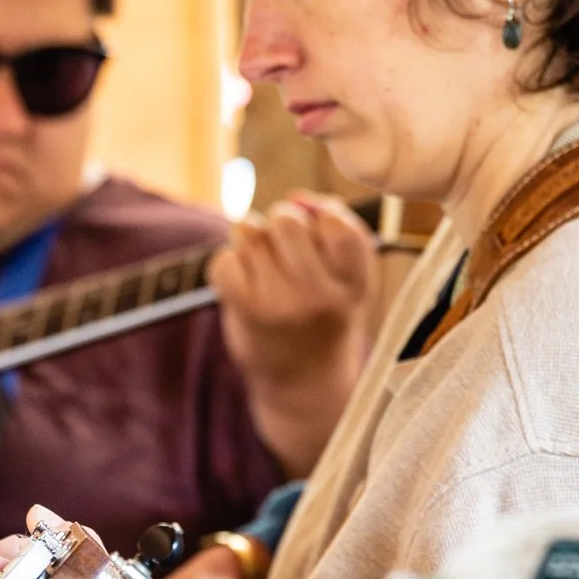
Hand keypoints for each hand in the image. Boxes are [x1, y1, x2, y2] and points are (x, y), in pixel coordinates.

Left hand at [211, 193, 374, 475]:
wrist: (304, 381)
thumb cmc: (326, 313)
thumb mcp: (348, 274)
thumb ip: (334, 224)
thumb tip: (296, 197)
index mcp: (355, 282)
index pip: (335, 223)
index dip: (320, 216)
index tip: (318, 233)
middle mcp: (321, 296)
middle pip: (286, 221)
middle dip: (279, 221)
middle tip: (282, 244)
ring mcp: (281, 305)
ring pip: (250, 233)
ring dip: (252, 240)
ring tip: (264, 265)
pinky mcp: (246, 312)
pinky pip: (224, 260)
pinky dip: (229, 264)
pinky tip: (243, 282)